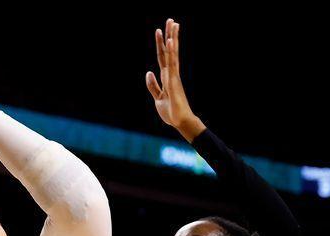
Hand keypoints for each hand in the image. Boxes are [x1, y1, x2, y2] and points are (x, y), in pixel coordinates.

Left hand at [146, 18, 205, 141]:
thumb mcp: (158, 98)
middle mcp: (171, 74)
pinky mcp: (174, 81)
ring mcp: (173, 76)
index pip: (164, 56)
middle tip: (171, 20)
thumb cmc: (171, 111)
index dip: (163, 43)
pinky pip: (172, 64)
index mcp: (167, 76)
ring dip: (172, 38)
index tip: (162, 30)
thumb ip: (153, 86)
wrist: (180, 122)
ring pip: (172, 54)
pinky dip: (171, 53)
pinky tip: (171, 42)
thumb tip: (149, 72)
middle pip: (169, 51)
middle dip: (170, 35)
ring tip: (173, 24)